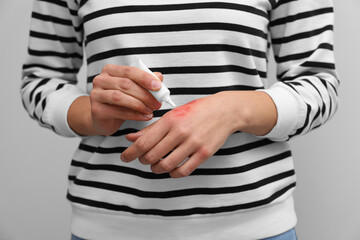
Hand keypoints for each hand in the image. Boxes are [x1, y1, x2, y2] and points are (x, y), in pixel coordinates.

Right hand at [68, 64, 162, 135]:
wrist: (103, 119)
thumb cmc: (120, 102)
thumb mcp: (133, 90)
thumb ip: (145, 82)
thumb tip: (159, 77)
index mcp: (110, 70)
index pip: (129, 71)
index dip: (145, 78)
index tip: (158, 86)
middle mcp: (100, 80)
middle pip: (126, 84)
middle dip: (145, 94)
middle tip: (158, 103)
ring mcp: (96, 94)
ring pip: (120, 97)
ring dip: (139, 104)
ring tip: (151, 110)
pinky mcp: (96, 110)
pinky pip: (118, 111)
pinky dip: (134, 115)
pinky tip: (145, 117)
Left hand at [120, 91, 276, 177]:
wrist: (224, 111)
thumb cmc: (196, 111)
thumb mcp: (172, 115)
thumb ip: (151, 128)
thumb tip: (130, 138)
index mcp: (170, 120)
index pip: (143, 142)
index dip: (130, 153)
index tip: (124, 157)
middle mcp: (180, 132)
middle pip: (152, 156)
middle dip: (143, 161)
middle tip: (143, 159)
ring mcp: (193, 143)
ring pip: (166, 165)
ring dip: (156, 169)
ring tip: (156, 165)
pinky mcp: (204, 154)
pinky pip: (183, 171)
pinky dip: (173, 173)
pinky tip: (172, 169)